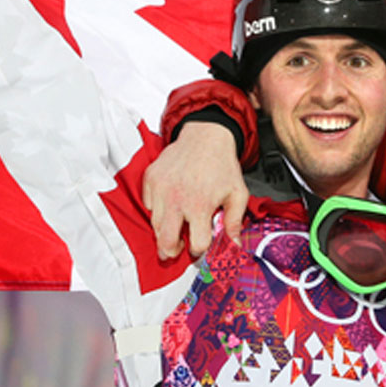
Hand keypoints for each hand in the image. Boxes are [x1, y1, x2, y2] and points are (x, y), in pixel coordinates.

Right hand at [142, 121, 247, 258]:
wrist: (206, 135)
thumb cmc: (222, 165)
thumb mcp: (237, 194)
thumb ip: (234, 222)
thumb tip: (234, 246)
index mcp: (200, 205)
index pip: (196, 244)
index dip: (200, 248)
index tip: (202, 244)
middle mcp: (177, 199)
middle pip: (166, 242)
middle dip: (172, 251)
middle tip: (178, 248)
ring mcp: (160, 189)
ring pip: (155, 225)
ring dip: (165, 230)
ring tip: (177, 225)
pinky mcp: (151, 180)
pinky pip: (148, 206)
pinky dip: (158, 210)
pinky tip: (171, 204)